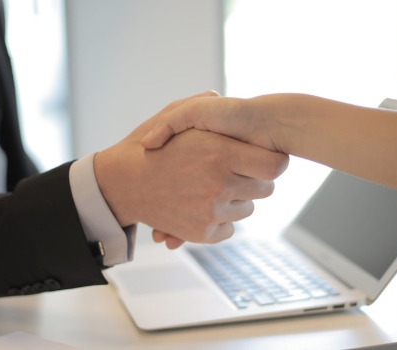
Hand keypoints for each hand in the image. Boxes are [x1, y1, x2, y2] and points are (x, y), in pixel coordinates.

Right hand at [95, 93, 288, 248]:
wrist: (121, 183)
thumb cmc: (148, 146)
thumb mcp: (173, 114)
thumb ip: (202, 104)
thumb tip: (221, 97)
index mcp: (220, 153)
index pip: (275, 165)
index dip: (273, 161)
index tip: (263, 158)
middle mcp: (220, 185)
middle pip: (265, 189)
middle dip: (253, 180)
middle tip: (236, 171)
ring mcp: (211, 211)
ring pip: (247, 209)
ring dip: (236, 200)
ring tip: (212, 186)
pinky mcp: (202, 233)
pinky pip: (229, 228)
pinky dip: (221, 220)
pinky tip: (204, 205)